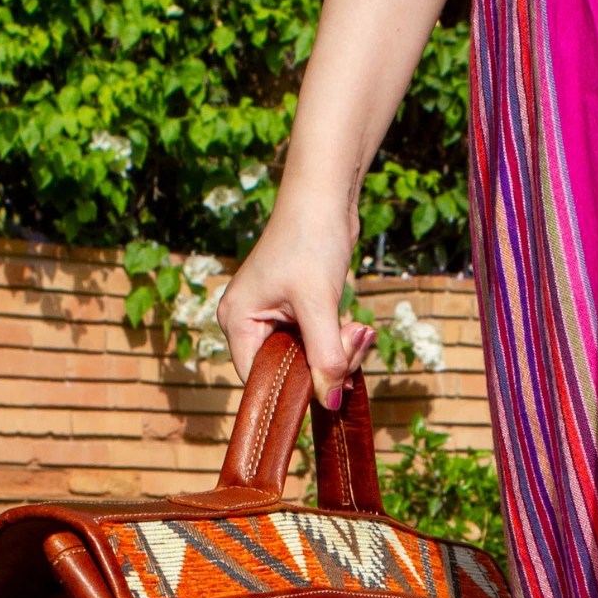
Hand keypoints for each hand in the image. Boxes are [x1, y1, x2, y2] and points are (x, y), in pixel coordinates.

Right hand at [217, 201, 376, 407]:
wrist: (327, 196)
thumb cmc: (310, 239)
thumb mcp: (318, 304)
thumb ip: (325, 356)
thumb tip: (332, 401)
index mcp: (238, 321)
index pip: (259, 378)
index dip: (294, 388)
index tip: (329, 384)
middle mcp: (251, 322)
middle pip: (289, 370)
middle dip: (326, 364)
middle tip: (352, 342)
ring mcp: (276, 317)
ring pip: (310, 358)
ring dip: (340, 352)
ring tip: (359, 329)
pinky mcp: (300, 312)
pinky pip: (321, 343)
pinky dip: (341, 341)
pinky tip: (358, 327)